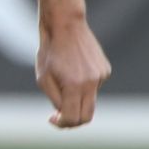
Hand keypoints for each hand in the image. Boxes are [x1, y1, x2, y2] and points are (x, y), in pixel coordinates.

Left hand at [35, 13, 110, 128]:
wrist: (65, 25)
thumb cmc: (50, 52)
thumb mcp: (43, 78)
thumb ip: (55, 100)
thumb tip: (64, 116)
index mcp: (74, 86)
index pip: (72, 118)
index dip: (61, 124)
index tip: (52, 119)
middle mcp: (91, 82)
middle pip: (87, 116)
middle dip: (73, 120)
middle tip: (60, 116)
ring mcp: (101, 76)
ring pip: (89, 100)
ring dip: (76, 98)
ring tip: (64, 78)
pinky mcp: (105, 70)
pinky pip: (93, 87)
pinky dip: (83, 85)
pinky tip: (74, 69)